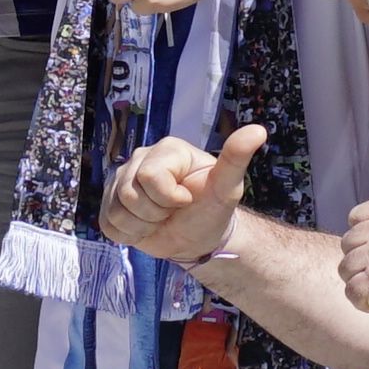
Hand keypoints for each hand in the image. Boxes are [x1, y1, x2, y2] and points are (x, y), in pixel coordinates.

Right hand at [106, 124, 262, 267]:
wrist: (197, 238)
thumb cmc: (212, 209)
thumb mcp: (227, 187)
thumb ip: (236, 159)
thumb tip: (259, 130)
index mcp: (167, 150)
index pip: (150, 177)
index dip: (169, 198)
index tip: (186, 200)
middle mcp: (140, 159)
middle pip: (130, 194)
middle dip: (156, 213)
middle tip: (173, 211)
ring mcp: (121, 180)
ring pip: (117, 211)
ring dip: (143, 225)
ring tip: (160, 219)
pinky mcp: (110, 203)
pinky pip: (109, 224)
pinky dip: (130, 234)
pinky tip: (146, 226)